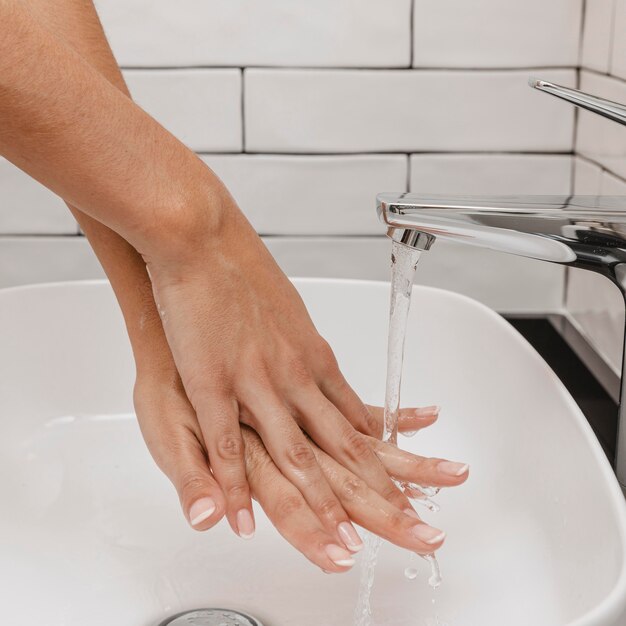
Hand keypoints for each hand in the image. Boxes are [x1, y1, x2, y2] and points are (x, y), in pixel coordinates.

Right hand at [140, 184, 448, 549]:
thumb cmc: (244, 275)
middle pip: (347, 450)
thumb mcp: (291, 318)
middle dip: (385, 498)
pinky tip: (242, 518)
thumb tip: (327, 381)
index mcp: (314, 363)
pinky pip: (226, 444)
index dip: (391, 465)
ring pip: (297, 457)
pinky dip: (235, 486)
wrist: (205, 239)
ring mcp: (256, 383)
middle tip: (420, 531)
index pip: (362, 426)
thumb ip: (308, 357)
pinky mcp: (211, 382)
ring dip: (322, 508)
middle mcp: (296, 379)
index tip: (417, 491)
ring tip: (346, 548)